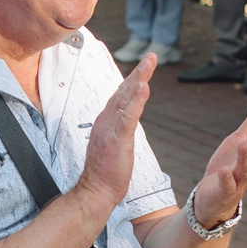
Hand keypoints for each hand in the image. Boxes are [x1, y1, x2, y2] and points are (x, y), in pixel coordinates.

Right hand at [73, 55, 152, 215]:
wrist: (95, 191)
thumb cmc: (105, 173)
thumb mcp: (113, 145)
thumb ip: (117, 131)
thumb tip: (125, 124)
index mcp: (106, 122)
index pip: (121, 96)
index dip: (133, 80)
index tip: (143, 67)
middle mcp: (106, 120)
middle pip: (124, 91)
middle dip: (138, 72)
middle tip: (151, 57)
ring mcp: (111, 128)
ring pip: (126, 98)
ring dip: (139, 78)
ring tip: (149, 62)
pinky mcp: (117, 138)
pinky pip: (128, 115)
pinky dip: (136, 99)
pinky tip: (144, 87)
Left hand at [191, 96, 246, 226]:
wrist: (213, 196)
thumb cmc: (231, 165)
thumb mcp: (242, 139)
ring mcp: (238, 183)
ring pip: (245, 171)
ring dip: (245, 158)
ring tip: (244, 144)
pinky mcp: (224, 193)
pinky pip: (227, 187)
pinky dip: (226, 179)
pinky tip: (224, 170)